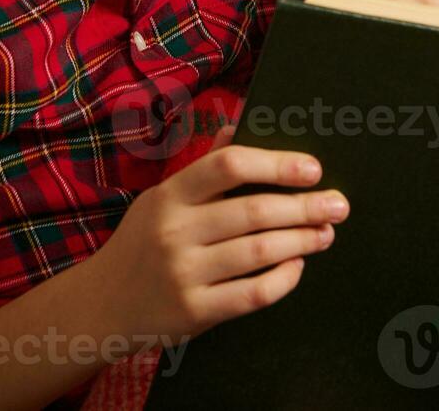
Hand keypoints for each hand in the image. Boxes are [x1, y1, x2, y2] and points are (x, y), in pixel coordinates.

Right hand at [86, 141, 349, 345]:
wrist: (100, 305)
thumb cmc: (141, 244)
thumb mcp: (160, 199)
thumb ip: (201, 167)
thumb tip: (236, 127)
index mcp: (169, 195)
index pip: (228, 166)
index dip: (276, 164)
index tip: (312, 168)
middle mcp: (174, 231)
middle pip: (253, 211)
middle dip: (305, 206)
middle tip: (338, 204)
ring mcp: (183, 273)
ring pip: (258, 252)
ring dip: (301, 241)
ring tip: (325, 234)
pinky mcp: (194, 312)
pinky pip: (252, 293)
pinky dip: (282, 279)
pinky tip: (296, 267)